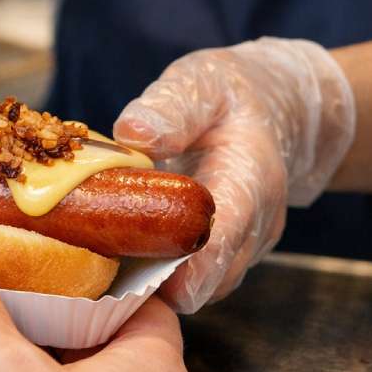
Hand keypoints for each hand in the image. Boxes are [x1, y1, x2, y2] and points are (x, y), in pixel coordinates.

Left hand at [113, 38, 355, 311]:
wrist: (270, 110)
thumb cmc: (227, 95)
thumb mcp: (199, 85)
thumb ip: (171, 109)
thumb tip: (133, 132)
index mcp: (251, 181)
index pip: (224, 238)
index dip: (189, 268)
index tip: (150, 284)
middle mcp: (254, 225)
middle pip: (211, 279)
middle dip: (160, 282)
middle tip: (100, 269)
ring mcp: (243, 246)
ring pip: (200, 287)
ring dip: (156, 280)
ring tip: (103, 259)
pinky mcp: (226, 256)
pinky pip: (193, 280)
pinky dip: (159, 273)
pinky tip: (120, 253)